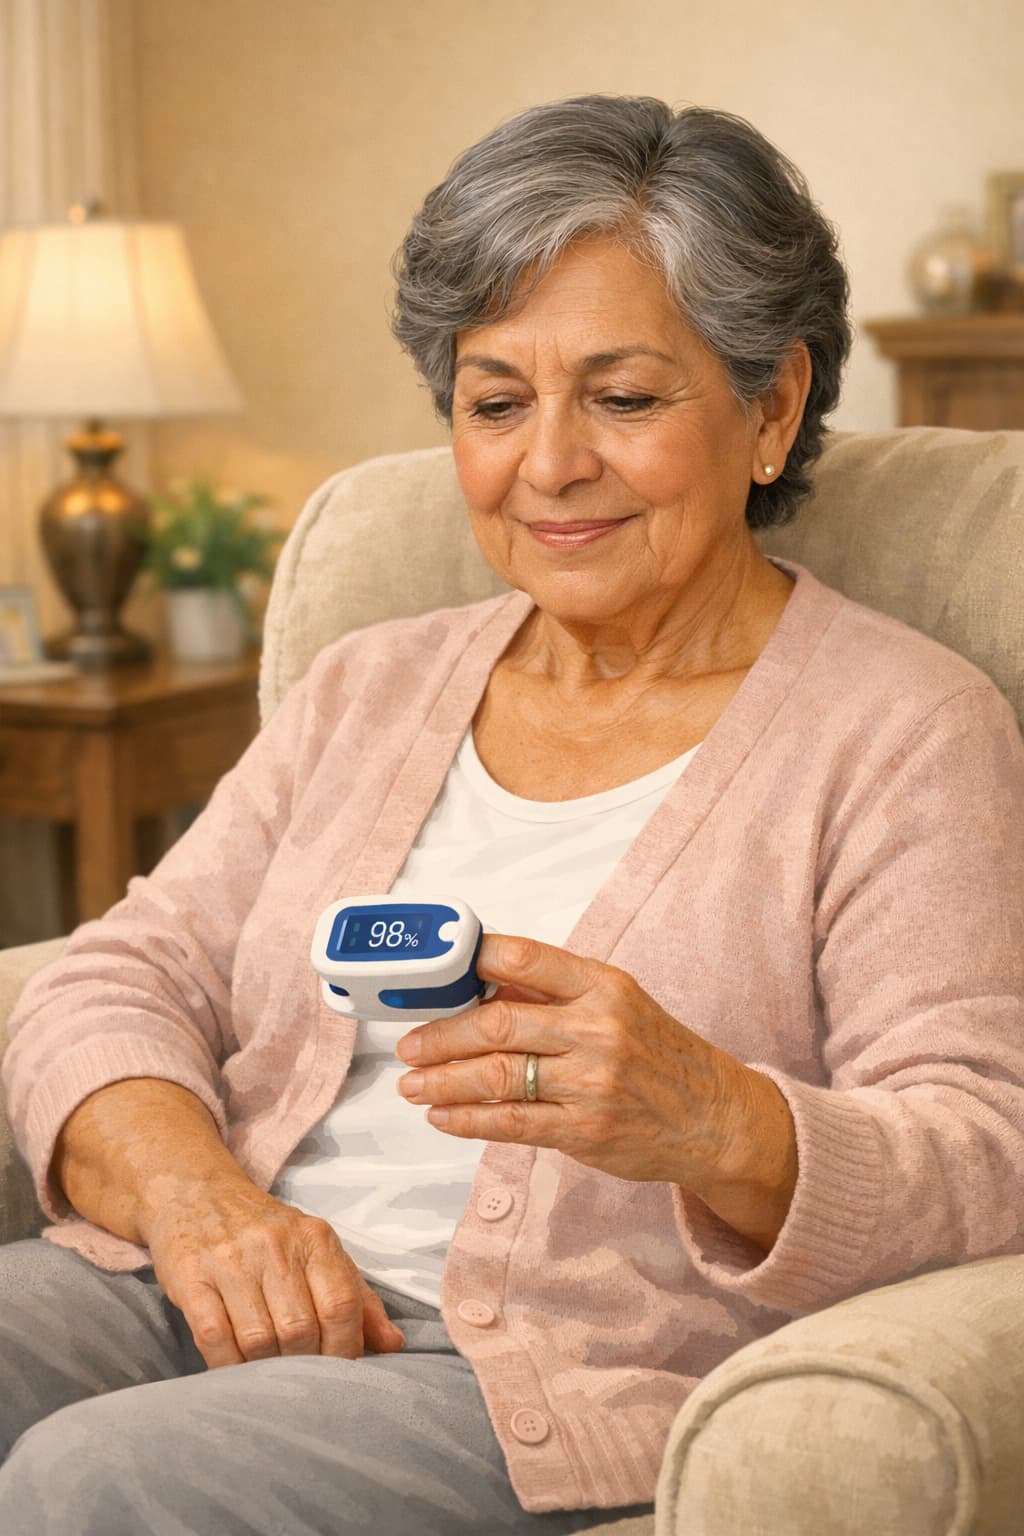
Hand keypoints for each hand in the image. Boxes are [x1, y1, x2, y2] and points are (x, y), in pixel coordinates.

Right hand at [144, 1176, 404, 1369]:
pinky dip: (227, 1366)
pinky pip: (214, 1338)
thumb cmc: (268, 1234)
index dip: (345, 1350)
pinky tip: (234, 1369)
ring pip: (259, 1340)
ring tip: (267, 1373)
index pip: (341, 1305)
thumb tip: (393, 1344)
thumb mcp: (318, 1251)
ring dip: (265, 1370)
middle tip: (300, 1379)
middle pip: (300, 1330)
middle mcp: (275, 1244)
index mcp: (315, 1238)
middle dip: (303, 1366)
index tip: (340, 1374)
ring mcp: (230, 1261)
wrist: (198, 1193)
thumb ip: (358, 1297)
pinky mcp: (191, 1278)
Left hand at [395, 933, 750, 1193]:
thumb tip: (477, 987)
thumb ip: (553, 995)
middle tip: (408, 1045)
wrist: (716, 1117)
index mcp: (602, 985)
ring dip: (443, 1081)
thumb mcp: (618, 1003)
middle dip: (441, 1034)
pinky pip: (512, 1123)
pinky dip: (468, 1120)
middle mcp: (597, 1029)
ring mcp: (591, 1083)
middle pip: (497, 1023)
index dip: (468, 960)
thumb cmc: (660, 1054)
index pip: (522, 958)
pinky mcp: (585, 1131)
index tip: (431, 970)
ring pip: (497, 1076)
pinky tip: (442, 1116)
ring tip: (411, 1084)